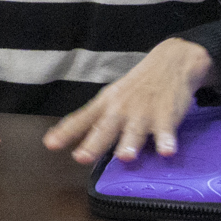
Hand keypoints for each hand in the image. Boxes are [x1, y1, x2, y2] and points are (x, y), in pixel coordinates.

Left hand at [44, 38, 214, 163]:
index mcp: (105, 104)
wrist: (170, 63)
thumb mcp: (112, 97)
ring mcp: (143, 112)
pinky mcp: (166, 115)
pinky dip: (166, 141)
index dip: (65, 132)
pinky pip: (166, 131)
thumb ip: (94, 119)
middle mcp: (120, 109)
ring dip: (129, 144)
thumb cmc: (136, 86)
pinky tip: (167, 151)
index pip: (81, 119)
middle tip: (81, 158)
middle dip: (93, 144)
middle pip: (104, 128)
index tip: (50, 144)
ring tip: (125, 157)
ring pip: (134, 131)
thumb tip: (72, 137)